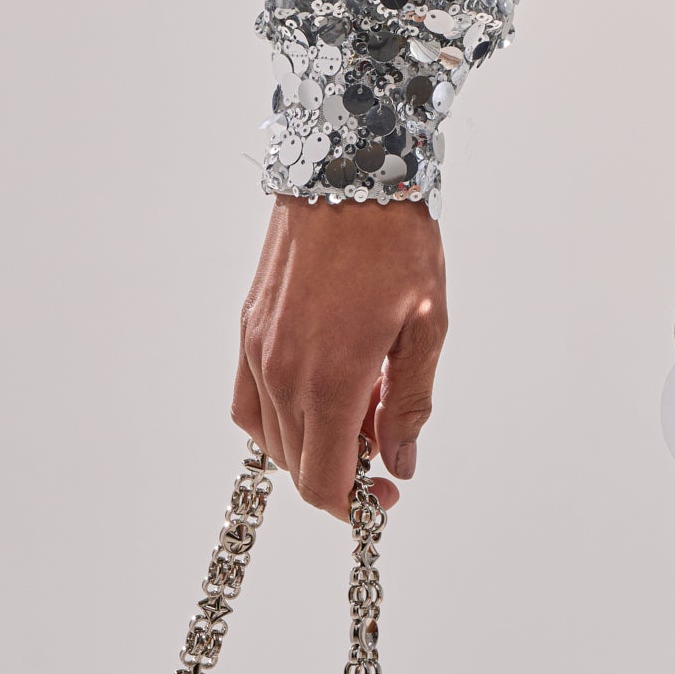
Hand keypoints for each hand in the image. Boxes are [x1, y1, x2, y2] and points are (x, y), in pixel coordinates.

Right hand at [234, 195, 446, 516]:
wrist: (350, 169)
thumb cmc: (398, 242)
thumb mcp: (426, 324)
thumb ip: (410, 404)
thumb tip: (399, 464)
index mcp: (330, 378)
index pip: (323, 482)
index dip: (355, 504)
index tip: (386, 494)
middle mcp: (282, 372)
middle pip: (296, 466)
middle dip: (340, 474)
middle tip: (383, 444)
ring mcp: (257, 350)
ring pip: (270, 438)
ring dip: (311, 444)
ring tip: (359, 408)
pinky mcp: (248, 329)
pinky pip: (249, 402)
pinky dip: (278, 418)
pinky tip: (317, 396)